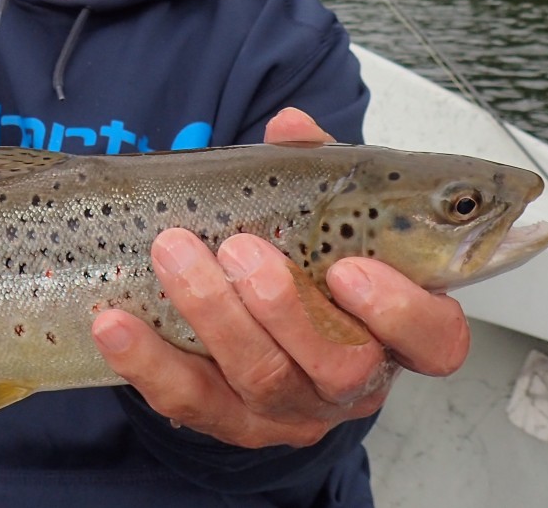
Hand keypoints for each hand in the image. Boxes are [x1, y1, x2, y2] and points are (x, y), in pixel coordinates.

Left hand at [90, 107, 470, 446]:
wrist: (251, 318)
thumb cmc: (304, 258)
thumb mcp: (320, 211)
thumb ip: (314, 169)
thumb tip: (289, 126)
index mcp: (396, 327)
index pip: (432, 339)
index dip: (400, 312)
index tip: (349, 269)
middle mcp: (353, 377)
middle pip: (338, 364)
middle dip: (285, 306)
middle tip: (241, 249)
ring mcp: (290, 406)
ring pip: (261, 379)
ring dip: (213, 314)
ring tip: (173, 255)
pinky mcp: (227, 421)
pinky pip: (189, 400)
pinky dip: (148, 361)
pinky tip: (115, 321)